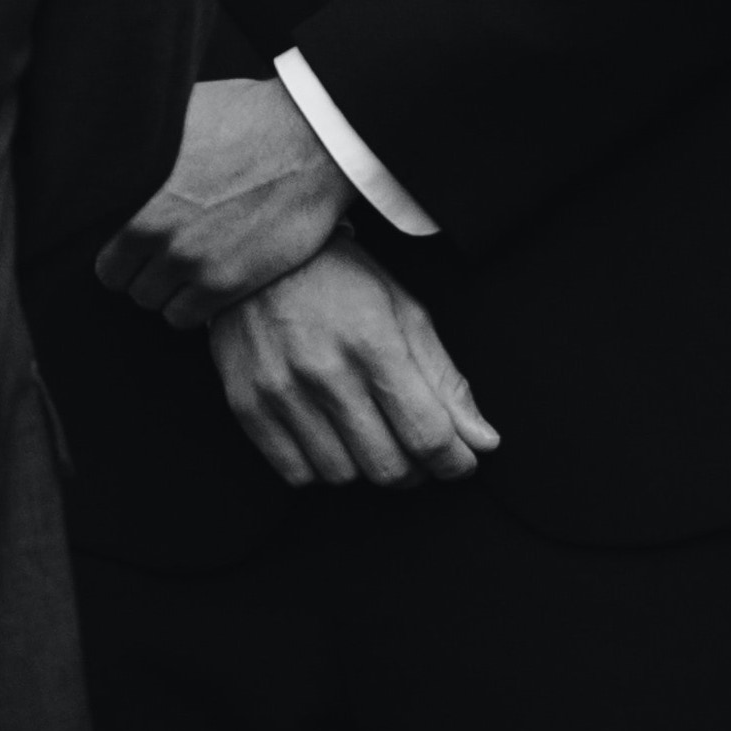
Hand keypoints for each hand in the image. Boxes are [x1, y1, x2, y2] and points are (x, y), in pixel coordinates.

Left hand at [98, 76, 351, 329]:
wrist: (309, 140)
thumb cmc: (244, 116)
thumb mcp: (175, 112)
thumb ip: (138, 140)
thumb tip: (111, 145)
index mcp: (130, 183)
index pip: (91, 236)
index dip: (112, 237)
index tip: (130, 234)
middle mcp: (147, 225)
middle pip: (115, 275)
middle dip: (135, 264)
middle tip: (160, 251)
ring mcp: (184, 257)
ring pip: (147, 299)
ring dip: (162, 286)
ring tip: (186, 266)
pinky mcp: (221, 282)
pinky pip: (182, 316)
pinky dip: (190, 305)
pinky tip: (205, 283)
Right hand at [207, 237, 501, 488]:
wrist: (257, 255)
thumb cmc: (341, 278)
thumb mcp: (405, 312)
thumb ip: (445, 381)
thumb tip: (484, 442)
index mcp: (374, 342)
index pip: (427, 434)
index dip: (455, 462)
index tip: (462, 462)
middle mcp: (324, 371)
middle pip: (388, 466)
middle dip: (417, 469)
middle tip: (418, 449)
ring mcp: (280, 391)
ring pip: (343, 476)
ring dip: (367, 467)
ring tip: (372, 437)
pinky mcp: (246, 405)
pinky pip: (297, 473)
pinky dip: (323, 468)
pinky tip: (332, 438)